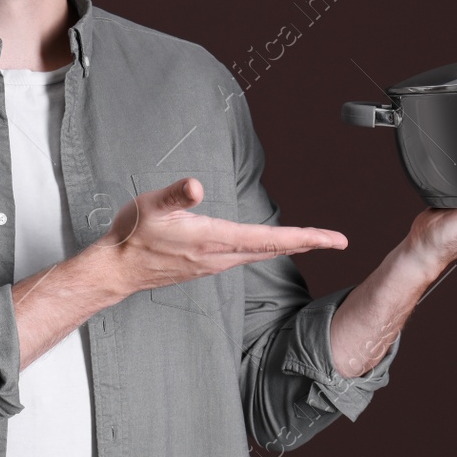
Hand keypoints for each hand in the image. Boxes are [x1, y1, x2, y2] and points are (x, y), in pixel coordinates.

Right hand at [100, 178, 347, 296]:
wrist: (117, 270)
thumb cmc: (133, 235)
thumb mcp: (151, 206)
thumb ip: (175, 195)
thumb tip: (196, 185)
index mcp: (214, 239)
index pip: (271, 239)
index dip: (306, 238)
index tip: (334, 239)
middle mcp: (220, 256)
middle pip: (274, 249)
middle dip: (309, 243)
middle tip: (338, 240)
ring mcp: (215, 264)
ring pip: (262, 254)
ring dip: (290, 246)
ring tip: (313, 240)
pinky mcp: (207, 266)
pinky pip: (248, 257)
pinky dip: (269, 249)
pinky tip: (271, 246)